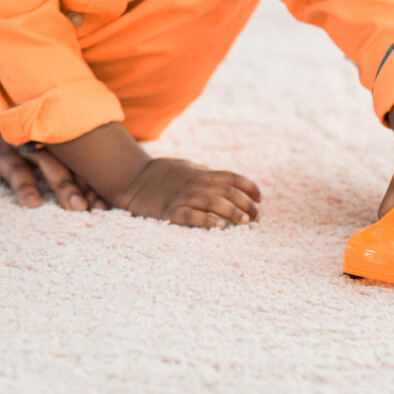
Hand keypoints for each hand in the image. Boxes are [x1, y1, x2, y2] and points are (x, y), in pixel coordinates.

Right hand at [0, 83, 105, 211]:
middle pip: (73, 164)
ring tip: (78, 208)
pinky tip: (33, 204)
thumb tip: (89, 168)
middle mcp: (45, 138)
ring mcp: (24, 144)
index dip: (98, 179)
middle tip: (102, 209)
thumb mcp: (38, 129)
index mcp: (57, 134)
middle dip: (89, 187)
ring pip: (50, 166)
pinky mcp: (1, 152)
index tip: (111, 201)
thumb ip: (60, 142)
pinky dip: (25, 186)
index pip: (84, 158)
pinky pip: (16, 170)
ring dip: (65, 187)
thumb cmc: (13, 125)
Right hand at [120, 157, 260, 228]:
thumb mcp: (187, 167)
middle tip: (257, 217)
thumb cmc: (163, 173)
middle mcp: (196, 184)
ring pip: (214, 203)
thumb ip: (205, 173)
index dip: (249, 187)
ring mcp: (184, 197)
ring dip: (233, 212)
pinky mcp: (170, 211)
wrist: (133, 178)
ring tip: (246, 223)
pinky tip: (220, 227)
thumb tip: (224, 181)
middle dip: (246, 204)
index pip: (232, 178)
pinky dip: (207, 220)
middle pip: (228, 192)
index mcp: (202, 173)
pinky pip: (191, 216)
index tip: (260, 198)